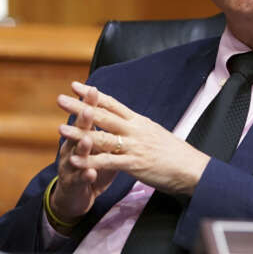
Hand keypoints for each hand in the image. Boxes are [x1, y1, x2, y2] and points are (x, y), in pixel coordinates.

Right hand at [49, 84, 118, 229]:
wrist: (73, 198)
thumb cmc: (87, 168)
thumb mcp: (96, 149)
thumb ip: (102, 132)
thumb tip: (113, 111)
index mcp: (80, 138)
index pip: (85, 119)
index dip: (89, 105)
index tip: (93, 89)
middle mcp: (72, 149)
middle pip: (78, 132)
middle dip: (82, 121)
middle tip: (86, 109)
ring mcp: (71, 167)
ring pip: (76, 156)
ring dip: (82, 148)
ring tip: (88, 140)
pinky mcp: (73, 185)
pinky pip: (79, 179)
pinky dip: (85, 175)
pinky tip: (90, 173)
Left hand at [56, 81, 210, 197]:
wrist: (192, 168)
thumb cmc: (174, 153)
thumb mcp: (155, 133)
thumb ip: (138, 127)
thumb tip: (127, 120)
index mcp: (139, 121)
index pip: (112, 104)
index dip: (93, 94)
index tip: (75, 86)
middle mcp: (135, 130)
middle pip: (103, 116)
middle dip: (80, 107)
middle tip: (60, 100)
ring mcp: (134, 147)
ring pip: (102, 138)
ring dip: (80, 133)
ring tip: (60, 129)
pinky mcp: (135, 164)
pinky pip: (108, 162)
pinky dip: (90, 161)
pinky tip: (75, 160)